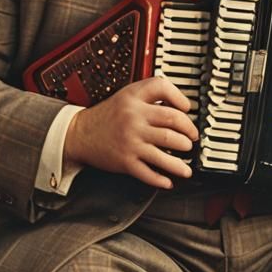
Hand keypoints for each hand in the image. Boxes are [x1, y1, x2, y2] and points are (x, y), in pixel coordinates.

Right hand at [64, 76, 198, 188]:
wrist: (80, 133)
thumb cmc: (108, 115)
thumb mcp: (127, 95)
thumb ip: (151, 94)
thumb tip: (182, 107)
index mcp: (134, 99)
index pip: (163, 90)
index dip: (181, 99)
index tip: (188, 109)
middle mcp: (133, 118)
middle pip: (172, 123)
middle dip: (188, 133)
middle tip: (192, 140)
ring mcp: (130, 141)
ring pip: (166, 151)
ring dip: (181, 162)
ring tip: (186, 166)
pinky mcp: (125, 161)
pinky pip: (148, 173)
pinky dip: (161, 179)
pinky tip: (168, 181)